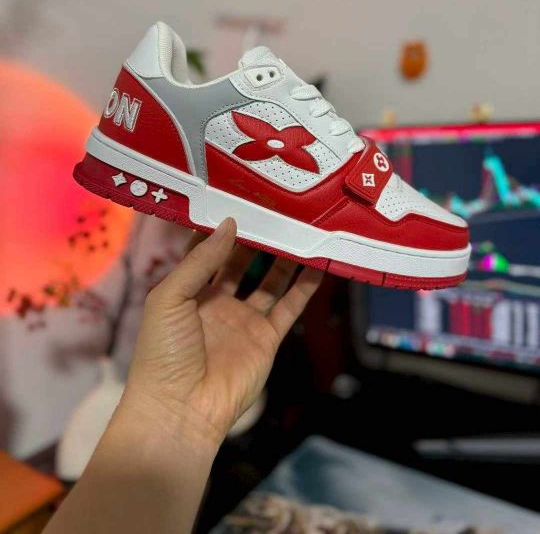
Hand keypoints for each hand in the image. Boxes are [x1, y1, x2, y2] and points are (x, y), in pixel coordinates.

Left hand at [121, 218, 323, 450]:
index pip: (206, 250)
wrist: (180, 410)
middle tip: (274, 209)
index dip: (220, 227)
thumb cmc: (163, 352)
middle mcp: (217, 302)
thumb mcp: (169, 297)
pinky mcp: (266, 339)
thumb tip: (229, 225)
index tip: (237, 199)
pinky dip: (305, 287)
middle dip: (255, 237)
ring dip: (283, 257)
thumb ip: (200, 261)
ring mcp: (243, 320)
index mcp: (188, 291)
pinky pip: (289, 307)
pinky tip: (317, 265)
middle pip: (241, 261)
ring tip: (299, 229)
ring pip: (269, 281)